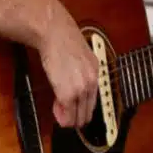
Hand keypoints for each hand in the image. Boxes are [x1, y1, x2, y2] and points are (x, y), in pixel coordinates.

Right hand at [38, 0, 100, 129]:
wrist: (55, 34)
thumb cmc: (63, 41)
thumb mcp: (80, 57)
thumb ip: (80, 73)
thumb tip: (74, 86)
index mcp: (96, 73)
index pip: (94, 100)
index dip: (82, 108)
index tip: (74, 109)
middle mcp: (92, 82)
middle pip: (88, 112)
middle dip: (76, 117)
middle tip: (65, 115)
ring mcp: (81, 89)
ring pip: (78, 117)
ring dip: (68, 118)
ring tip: (59, 112)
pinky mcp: (68, 94)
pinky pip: (67, 114)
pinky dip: (61, 116)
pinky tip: (56, 109)